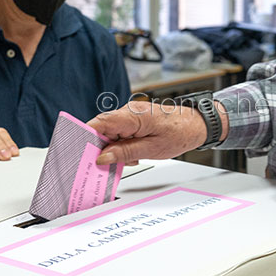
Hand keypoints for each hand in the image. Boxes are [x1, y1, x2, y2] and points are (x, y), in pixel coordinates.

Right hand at [89, 101, 207, 164]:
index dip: (86, 136)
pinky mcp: (136, 120)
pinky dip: (123, 144)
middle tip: (103, 164)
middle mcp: (129, 112)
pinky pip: (121, 132)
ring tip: (130, 158)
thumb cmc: (180, 133)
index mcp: (132, 116)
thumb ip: (125, 152)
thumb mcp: (152, 149)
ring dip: (115, 148)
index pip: (100, 123)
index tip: (78, 151)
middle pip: (103, 129)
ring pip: (111, 132)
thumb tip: (103, 157)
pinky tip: (134, 154)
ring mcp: (132, 115)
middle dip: (102, 147)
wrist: (197, 124)